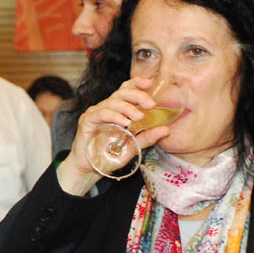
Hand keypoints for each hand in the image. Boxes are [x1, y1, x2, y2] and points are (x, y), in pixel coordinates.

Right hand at [56, 77, 169, 193]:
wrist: (89, 169)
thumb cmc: (109, 156)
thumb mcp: (133, 146)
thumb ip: (147, 137)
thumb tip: (166, 129)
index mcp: (117, 110)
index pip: (126, 90)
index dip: (136, 83)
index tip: (150, 84)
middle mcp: (106, 108)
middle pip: (121, 93)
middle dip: (137, 95)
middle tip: (151, 104)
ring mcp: (95, 113)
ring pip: (112, 102)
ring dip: (127, 108)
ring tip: (139, 117)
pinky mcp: (87, 120)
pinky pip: (101, 113)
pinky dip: (114, 116)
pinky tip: (124, 122)